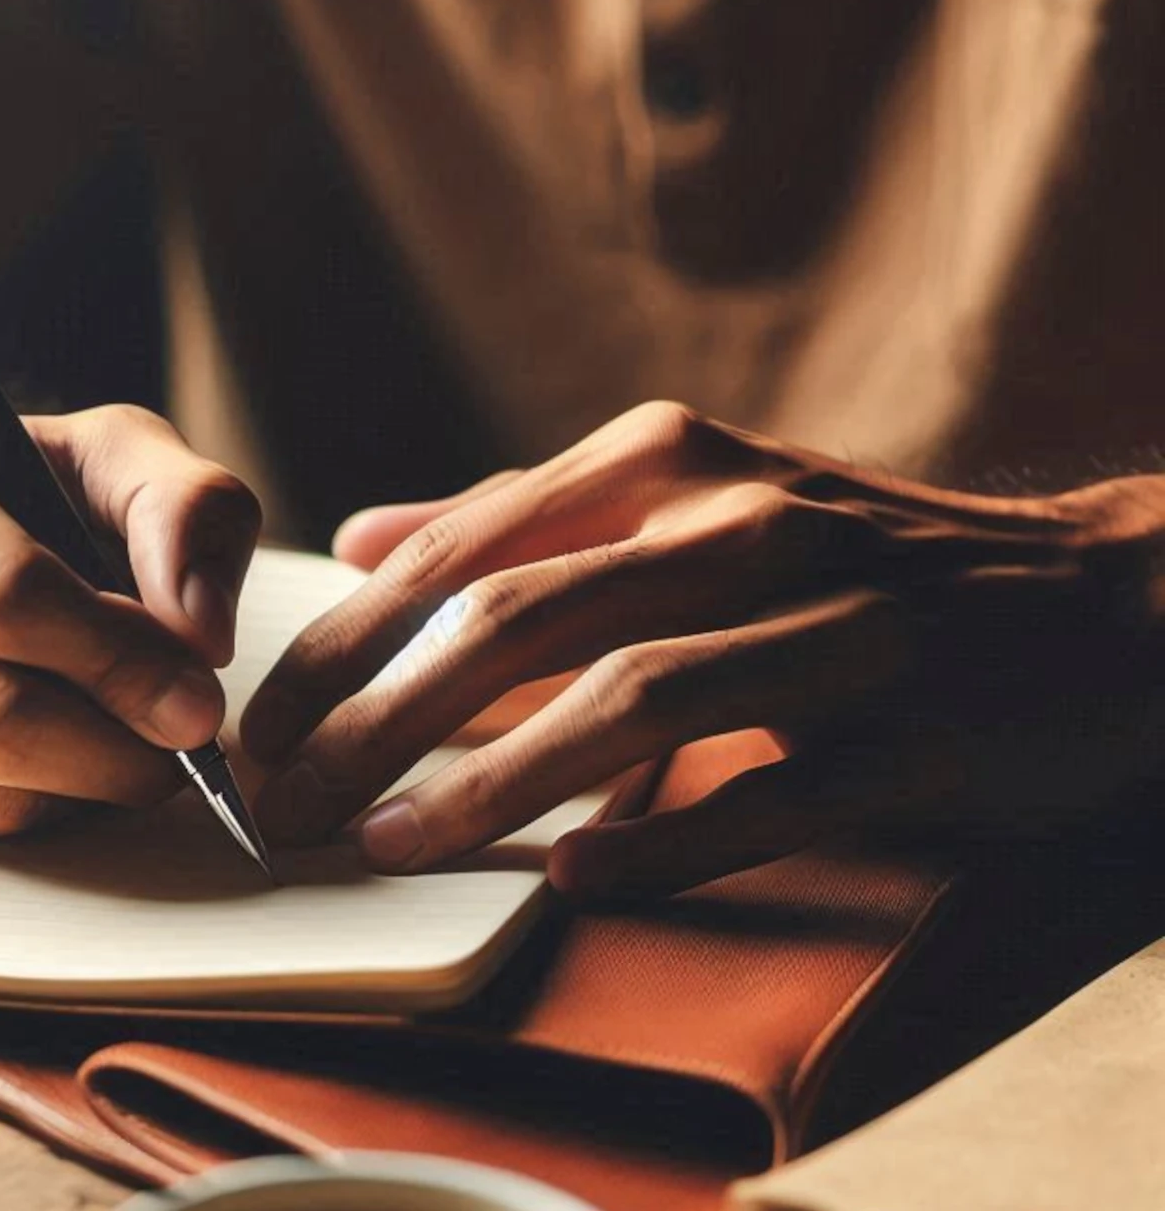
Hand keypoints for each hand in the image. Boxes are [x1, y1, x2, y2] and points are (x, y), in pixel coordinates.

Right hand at [0, 399, 259, 832]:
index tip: (199, 709)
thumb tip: (201, 634)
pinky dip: (11, 809)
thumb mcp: (101, 457)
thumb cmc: (3, 493)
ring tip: (118, 746)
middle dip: (114, 754)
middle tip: (180, 757)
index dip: (121, 667)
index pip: (7, 598)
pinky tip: (33, 758)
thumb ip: (186, 508)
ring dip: (75, 790)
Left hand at [245, 401, 1164, 897]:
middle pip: (521, 618)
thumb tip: (358, 535)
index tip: (261, 722)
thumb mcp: (688, 493)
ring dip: (492, 778)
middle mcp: (746, 526)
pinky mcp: (914, 731)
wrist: (1094, 599)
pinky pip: (769, 792)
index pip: (464, 549)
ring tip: (388, 841)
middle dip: (379, 716)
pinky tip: (572, 880)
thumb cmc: (853, 554)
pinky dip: (665, 838)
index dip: (345, 641)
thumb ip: (521, 514)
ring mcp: (837, 626)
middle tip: (289, 800)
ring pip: (632, 697)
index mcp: (672, 462)